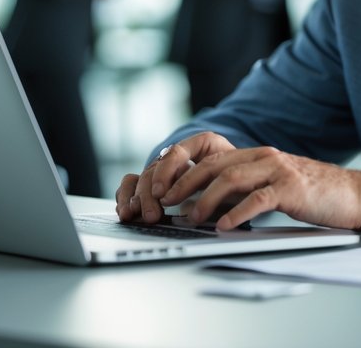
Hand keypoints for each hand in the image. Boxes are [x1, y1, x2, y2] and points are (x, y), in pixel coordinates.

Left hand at [115, 133, 360, 231]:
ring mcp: (279, 170)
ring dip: (205, 200)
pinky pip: (258, 199)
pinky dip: (237, 213)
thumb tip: (205, 205)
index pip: (211, 157)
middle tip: (165, 202)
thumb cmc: (315, 195)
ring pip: (231, 179)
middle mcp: (264, 157)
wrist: (356, 195)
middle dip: (184, 183)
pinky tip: (225, 226)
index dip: (184, 170)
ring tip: (191, 217)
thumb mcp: (273, 187)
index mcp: (257, 155)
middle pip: (214, 164)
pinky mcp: (292, 189)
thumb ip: (243, 190)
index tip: (164, 187)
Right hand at [117, 132, 237, 225]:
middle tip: (152, 215)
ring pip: (142, 176)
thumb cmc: (236, 177)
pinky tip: (125, 210)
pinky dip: (126, 195)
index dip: (166, 173)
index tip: (162, 194)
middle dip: (149, 193)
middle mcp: (178, 155)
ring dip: (136, 197)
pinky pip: (133, 182)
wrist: (235, 177)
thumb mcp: (235, 178)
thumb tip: (201, 205)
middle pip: (155, 168)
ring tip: (132, 214)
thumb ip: (222, 185)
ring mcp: (164, 168)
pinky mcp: (154, 181)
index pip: (176, 153)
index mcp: (201, 145)